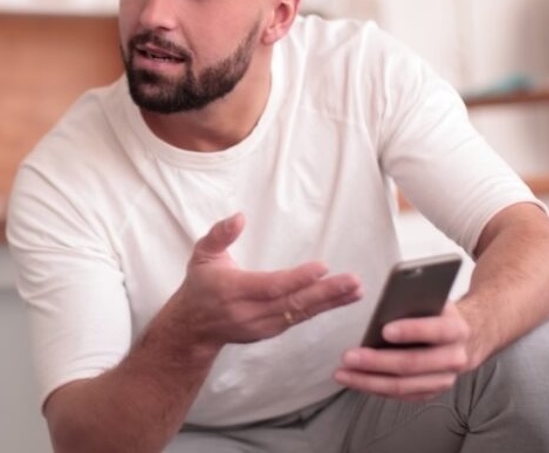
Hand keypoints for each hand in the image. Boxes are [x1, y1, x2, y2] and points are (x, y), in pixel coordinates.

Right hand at [163, 213, 362, 351]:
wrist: (193, 327)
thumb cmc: (200, 285)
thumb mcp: (202, 255)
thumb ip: (220, 235)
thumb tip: (240, 217)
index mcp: (233, 290)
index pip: (270, 286)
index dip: (297, 279)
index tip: (322, 268)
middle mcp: (249, 312)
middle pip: (292, 303)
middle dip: (325, 293)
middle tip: (352, 282)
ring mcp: (261, 326)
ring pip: (300, 314)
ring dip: (330, 302)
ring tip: (355, 290)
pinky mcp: (270, 331)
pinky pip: (299, 319)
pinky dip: (321, 309)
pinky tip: (341, 300)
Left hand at [333, 302, 476, 400]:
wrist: (462, 340)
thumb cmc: (437, 314)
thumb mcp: (432, 301)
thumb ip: (414, 301)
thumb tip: (387, 300)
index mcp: (456, 330)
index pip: (436, 330)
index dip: (411, 331)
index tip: (384, 330)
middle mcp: (453, 358)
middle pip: (413, 364)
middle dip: (377, 362)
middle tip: (349, 356)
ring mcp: (443, 380)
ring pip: (403, 386)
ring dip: (369, 381)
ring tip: (343, 373)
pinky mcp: (430, 393)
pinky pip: (400, 395)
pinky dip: (375, 389)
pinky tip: (355, 381)